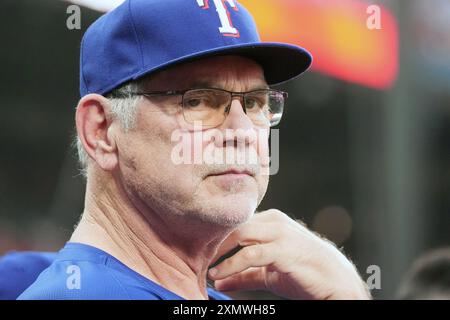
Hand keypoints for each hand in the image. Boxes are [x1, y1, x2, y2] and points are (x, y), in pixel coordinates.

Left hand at [208, 209, 370, 299]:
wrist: (335, 282)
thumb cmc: (302, 272)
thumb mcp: (268, 273)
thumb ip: (244, 274)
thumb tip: (218, 282)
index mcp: (270, 220)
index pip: (235, 223)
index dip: (214, 236)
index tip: (195, 248)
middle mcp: (274, 221)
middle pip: (234, 225)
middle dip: (212, 241)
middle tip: (193, 256)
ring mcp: (280, 233)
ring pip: (240, 236)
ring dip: (218, 252)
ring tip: (202, 266)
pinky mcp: (284, 249)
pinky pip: (251, 255)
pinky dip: (231, 265)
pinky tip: (218, 275)